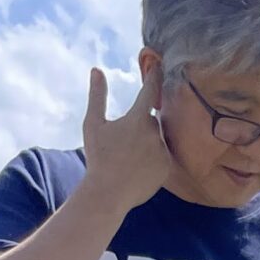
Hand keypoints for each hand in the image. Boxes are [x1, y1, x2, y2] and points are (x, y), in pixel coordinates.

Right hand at [79, 65, 172, 218]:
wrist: (108, 193)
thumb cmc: (98, 157)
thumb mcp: (93, 124)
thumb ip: (97, 96)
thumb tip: (97, 70)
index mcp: (137, 119)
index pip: (150, 90)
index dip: (154, 77)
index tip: (158, 66)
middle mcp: (154, 133)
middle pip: (151, 119)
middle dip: (139, 125)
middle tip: (123, 143)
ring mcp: (162, 151)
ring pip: (156, 138)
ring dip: (146, 142)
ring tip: (128, 157)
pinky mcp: (167, 167)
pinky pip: (161, 155)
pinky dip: (152, 157)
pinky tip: (137, 167)